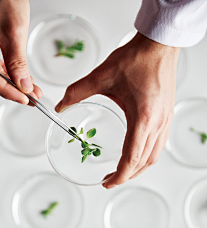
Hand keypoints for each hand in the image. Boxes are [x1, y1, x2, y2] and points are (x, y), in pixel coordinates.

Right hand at [0, 0, 41, 103]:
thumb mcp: (13, 32)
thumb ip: (18, 62)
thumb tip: (23, 86)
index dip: (6, 91)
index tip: (23, 98)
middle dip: (13, 90)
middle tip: (31, 99)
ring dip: (15, 84)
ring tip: (33, 92)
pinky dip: (13, 73)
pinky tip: (26, 81)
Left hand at [55, 32, 179, 187]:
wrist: (160, 44)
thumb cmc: (136, 58)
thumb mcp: (102, 75)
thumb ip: (77, 92)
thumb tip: (60, 106)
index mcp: (142, 118)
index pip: (131, 158)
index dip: (119, 176)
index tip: (106, 183)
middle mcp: (157, 124)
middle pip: (143, 162)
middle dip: (126, 176)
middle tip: (108, 180)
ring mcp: (165, 121)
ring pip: (153, 156)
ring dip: (137, 168)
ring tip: (121, 172)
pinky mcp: (166, 116)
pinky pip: (158, 145)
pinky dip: (146, 156)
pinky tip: (135, 154)